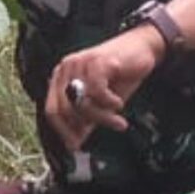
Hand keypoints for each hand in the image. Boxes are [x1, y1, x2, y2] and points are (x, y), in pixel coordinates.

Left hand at [43, 25, 160, 153]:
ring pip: (82, 103)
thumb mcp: (100, 103)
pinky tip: (118, 102)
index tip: (76, 145)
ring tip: (118, 122)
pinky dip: (109, 102)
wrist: (143, 48)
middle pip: (64, 109)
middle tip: (102, 133)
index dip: (63, 131)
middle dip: (85, 126)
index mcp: (61, 77)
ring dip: (103, 117)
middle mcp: (66, 68)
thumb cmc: (120, 75)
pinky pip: (97, 92)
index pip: (51, 110)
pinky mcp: (96, 61)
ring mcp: (80, 63)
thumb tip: (73, 144)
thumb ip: (86, 121)